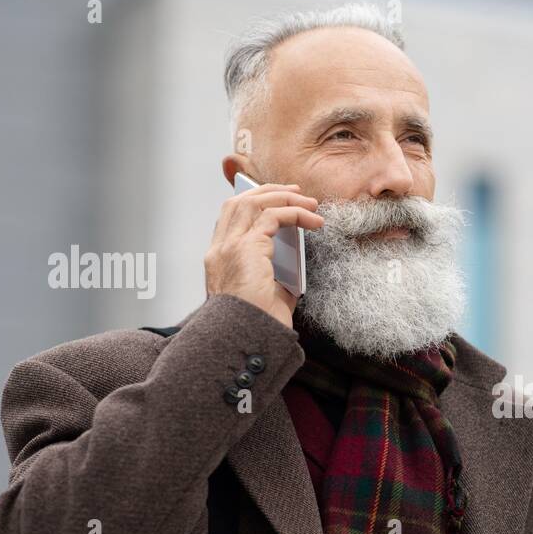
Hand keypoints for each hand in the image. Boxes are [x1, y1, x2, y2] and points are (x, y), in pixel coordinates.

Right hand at [204, 182, 322, 327]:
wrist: (247, 342)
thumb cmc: (258, 327)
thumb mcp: (266, 295)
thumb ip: (274, 274)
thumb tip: (295, 259)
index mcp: (218, 262)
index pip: (229, 220)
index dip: (251, 204)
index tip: (274, 200)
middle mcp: (218, 251)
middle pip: (237, 203)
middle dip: (267, 192)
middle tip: (294, 192)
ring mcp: (228, 248)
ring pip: (253, 203)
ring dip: (284, 198)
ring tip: (310, 203)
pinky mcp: (246, 249)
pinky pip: (273, 216)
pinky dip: (295, 213)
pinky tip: (314, 221)